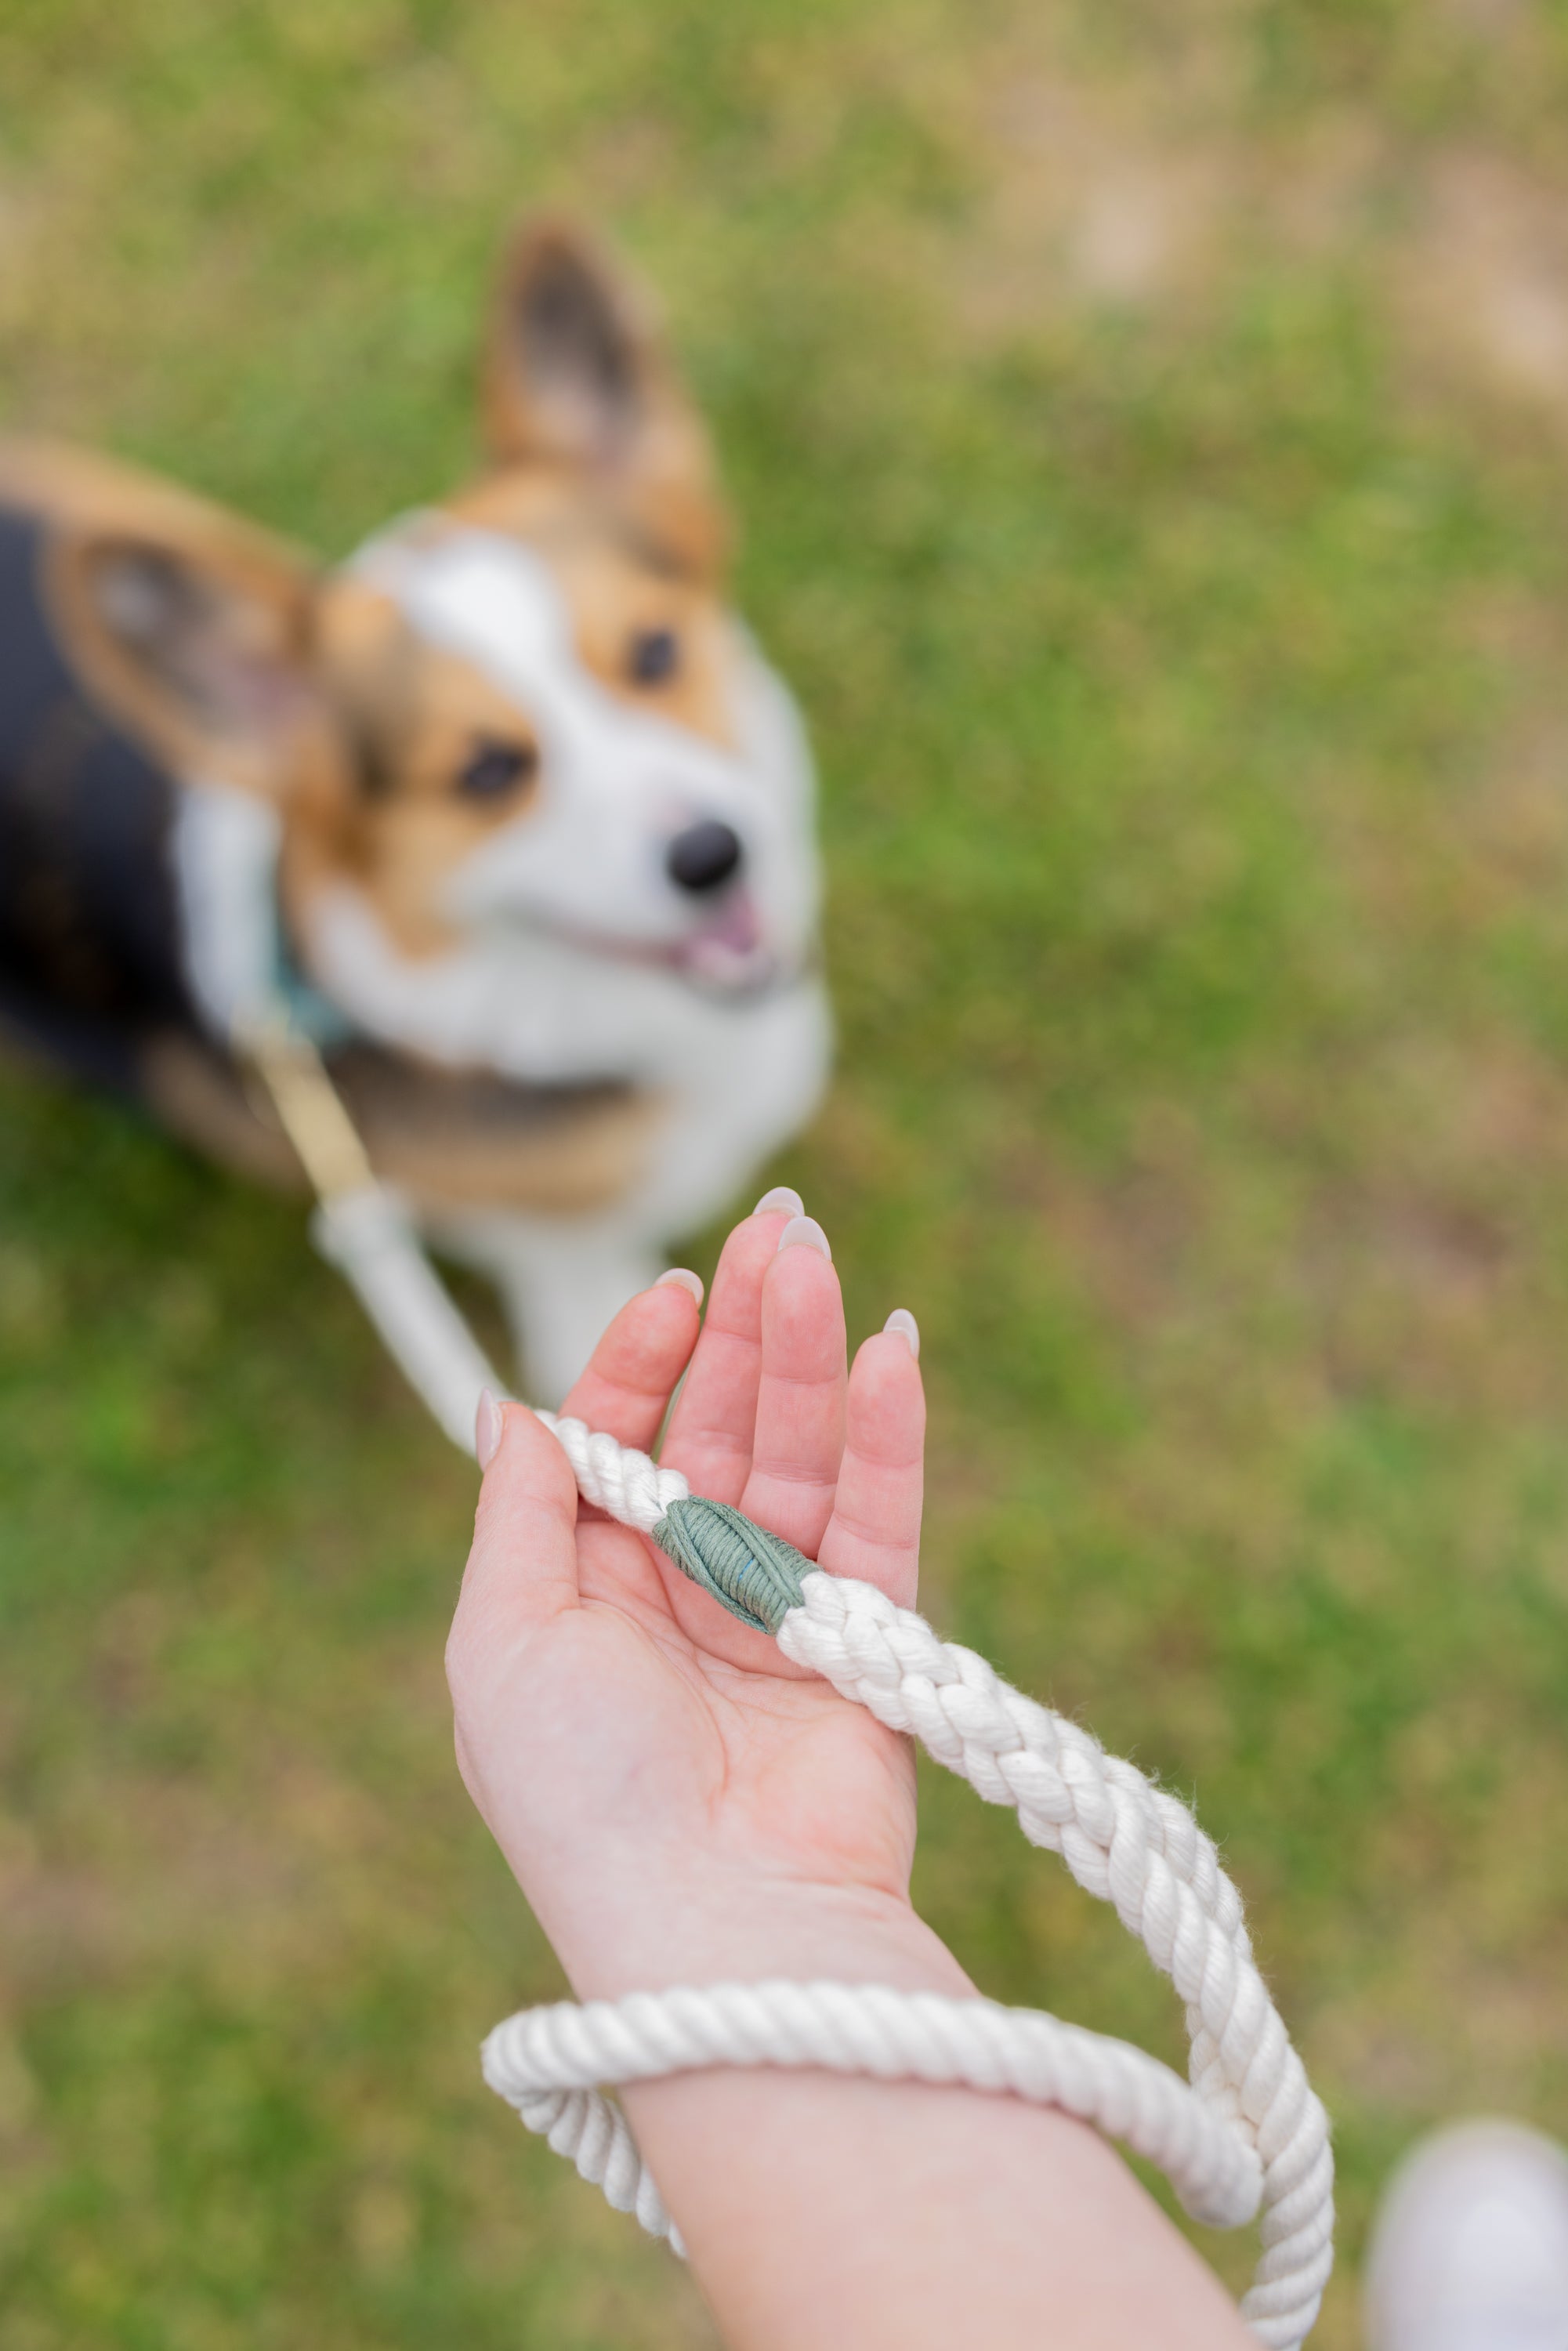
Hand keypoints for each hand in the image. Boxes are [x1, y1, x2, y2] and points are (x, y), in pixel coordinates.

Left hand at [447, 1201, 965, 2002]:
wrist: (716, 1931)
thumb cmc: (585, 1792)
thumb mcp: (502, 1639)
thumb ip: (520, 1510)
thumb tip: (510, 1405)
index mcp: (585, 1593)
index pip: (620, 1439)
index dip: (645, 1357)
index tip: (678, 1288)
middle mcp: (682, 1597)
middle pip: (722, 1431)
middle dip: (746, 1328)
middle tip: (782, 1227)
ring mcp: (780, 1620)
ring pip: (801, 1458)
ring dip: (813, 1358)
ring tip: (824, 1266)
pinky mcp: (868, 1646)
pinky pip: (882, 1520)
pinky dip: (890, 1436)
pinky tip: (894, 1351)